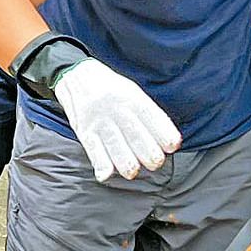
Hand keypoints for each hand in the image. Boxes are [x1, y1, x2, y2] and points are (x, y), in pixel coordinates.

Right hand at [51, 59, 181, 180]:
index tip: (172, 146)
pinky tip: (106, 174)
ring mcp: (100, 121)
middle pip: (135, 134)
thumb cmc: (112, 89)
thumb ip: (150, 115)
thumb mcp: (133, 92)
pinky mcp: (84, 131)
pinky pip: (93, 150)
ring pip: (115, 146)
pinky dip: (100, 164)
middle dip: (148, 153)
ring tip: (133, 171)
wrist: (77, 76)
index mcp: (132, 98)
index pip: (151, 116)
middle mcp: (116, 109)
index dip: (164, 133)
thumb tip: (169, 142)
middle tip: (155, 163)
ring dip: (126, 163)